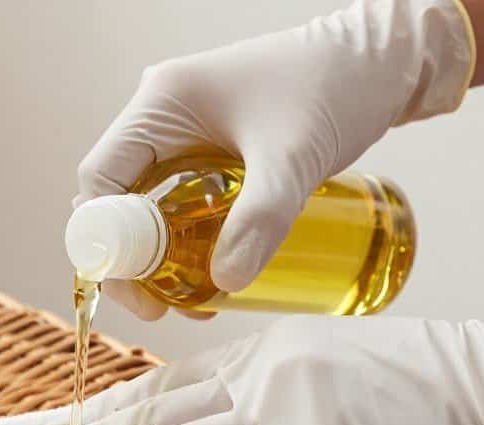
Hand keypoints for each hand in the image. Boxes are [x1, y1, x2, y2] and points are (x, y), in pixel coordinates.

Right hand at [76, 0, 473, 319]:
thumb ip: (261, 219)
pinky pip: (173, 198)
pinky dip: (181, 239)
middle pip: (115, 198)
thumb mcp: (296, 158)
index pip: (101, 180)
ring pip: (143, 203)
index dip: (106, 242)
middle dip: (132, 258)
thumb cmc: (338, 86)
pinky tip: (211, 269)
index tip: (141, 290)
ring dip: (156, 255)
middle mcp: (161, 114)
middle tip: (162, 306)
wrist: (382, 60)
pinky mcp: (205, 144)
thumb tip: (226, 282)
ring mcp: (181, 129)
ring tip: (193, 298)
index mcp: (162, 103)